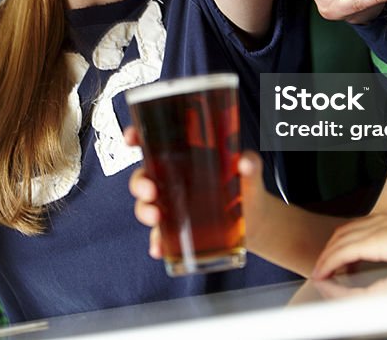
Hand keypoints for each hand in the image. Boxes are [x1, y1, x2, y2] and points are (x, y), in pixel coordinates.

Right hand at [125, 126, 269, 259]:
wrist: (255, 220)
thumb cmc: (246, 186)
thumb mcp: (249, 171)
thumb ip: (250, 163)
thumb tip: (245, 162)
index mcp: (183, 157)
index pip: (152, 143)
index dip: (135, 137)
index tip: (131, 138)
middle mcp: (172, 180)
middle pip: (143, 177)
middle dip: (139, 183)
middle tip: (150, 190)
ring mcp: (172, 206)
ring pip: (145, 206)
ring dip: (144, 211)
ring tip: (156, 218)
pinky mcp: (178, 230)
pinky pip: (160, 236)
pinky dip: (157, 243)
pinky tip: (159, 249)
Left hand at [312, 205, 386, 278]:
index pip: (357, 227)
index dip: (344, 241)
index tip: (339, 257)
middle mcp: (379, 220)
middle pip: (343, 233)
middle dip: (330, 249)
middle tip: (323, 265)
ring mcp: (375, 229)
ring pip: (339, 242)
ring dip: (326, 257)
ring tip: (320, 272)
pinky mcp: (374, 242)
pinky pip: (342, 253)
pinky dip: (329, 262)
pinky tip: (324, 273)